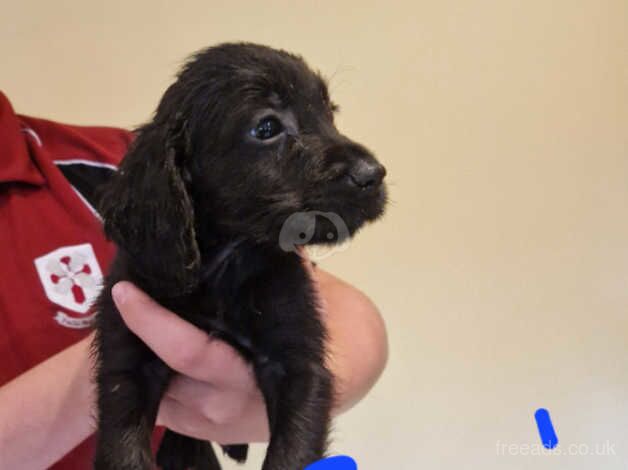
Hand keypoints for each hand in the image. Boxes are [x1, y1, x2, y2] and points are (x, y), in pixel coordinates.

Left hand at [111, 261, 387, 444]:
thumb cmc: (328, 321)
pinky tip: (152, 346)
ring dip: (137, 362)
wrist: (351, 370)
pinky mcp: (202, 430)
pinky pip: (162, 405)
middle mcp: (226, 404)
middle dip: (131, 344)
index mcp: (250, 373)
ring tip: (126, 320)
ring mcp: (212, 423)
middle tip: (114, 302)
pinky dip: (151, 377)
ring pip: (154, 393)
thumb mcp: (303, 289)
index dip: (151, 323)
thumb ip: (269, 263)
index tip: (124, 290)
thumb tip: (242, 223)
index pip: (189, 352)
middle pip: (158, 377)